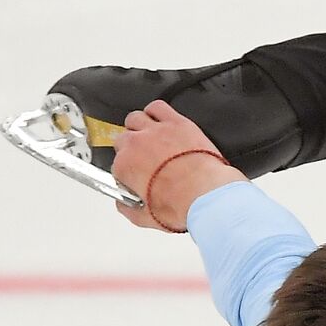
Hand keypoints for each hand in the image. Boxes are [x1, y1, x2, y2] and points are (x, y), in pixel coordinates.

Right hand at [111, 100, 245, 231]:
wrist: (208, 194)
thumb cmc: (181, 204)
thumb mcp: (146, 218)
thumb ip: (129, 209)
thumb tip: (125, 205)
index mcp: (125, 165)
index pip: (117, 165)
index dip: (128, 173)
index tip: (137, 178)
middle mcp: (136, 143)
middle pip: (123, 139)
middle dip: (131, 149)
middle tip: (143, 160)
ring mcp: (156, 130)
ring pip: (136, 118)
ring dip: (138, 127)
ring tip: (148, 138)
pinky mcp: (177, 123)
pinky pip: (158, 107)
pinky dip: (156, 111)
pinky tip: (160, 119)